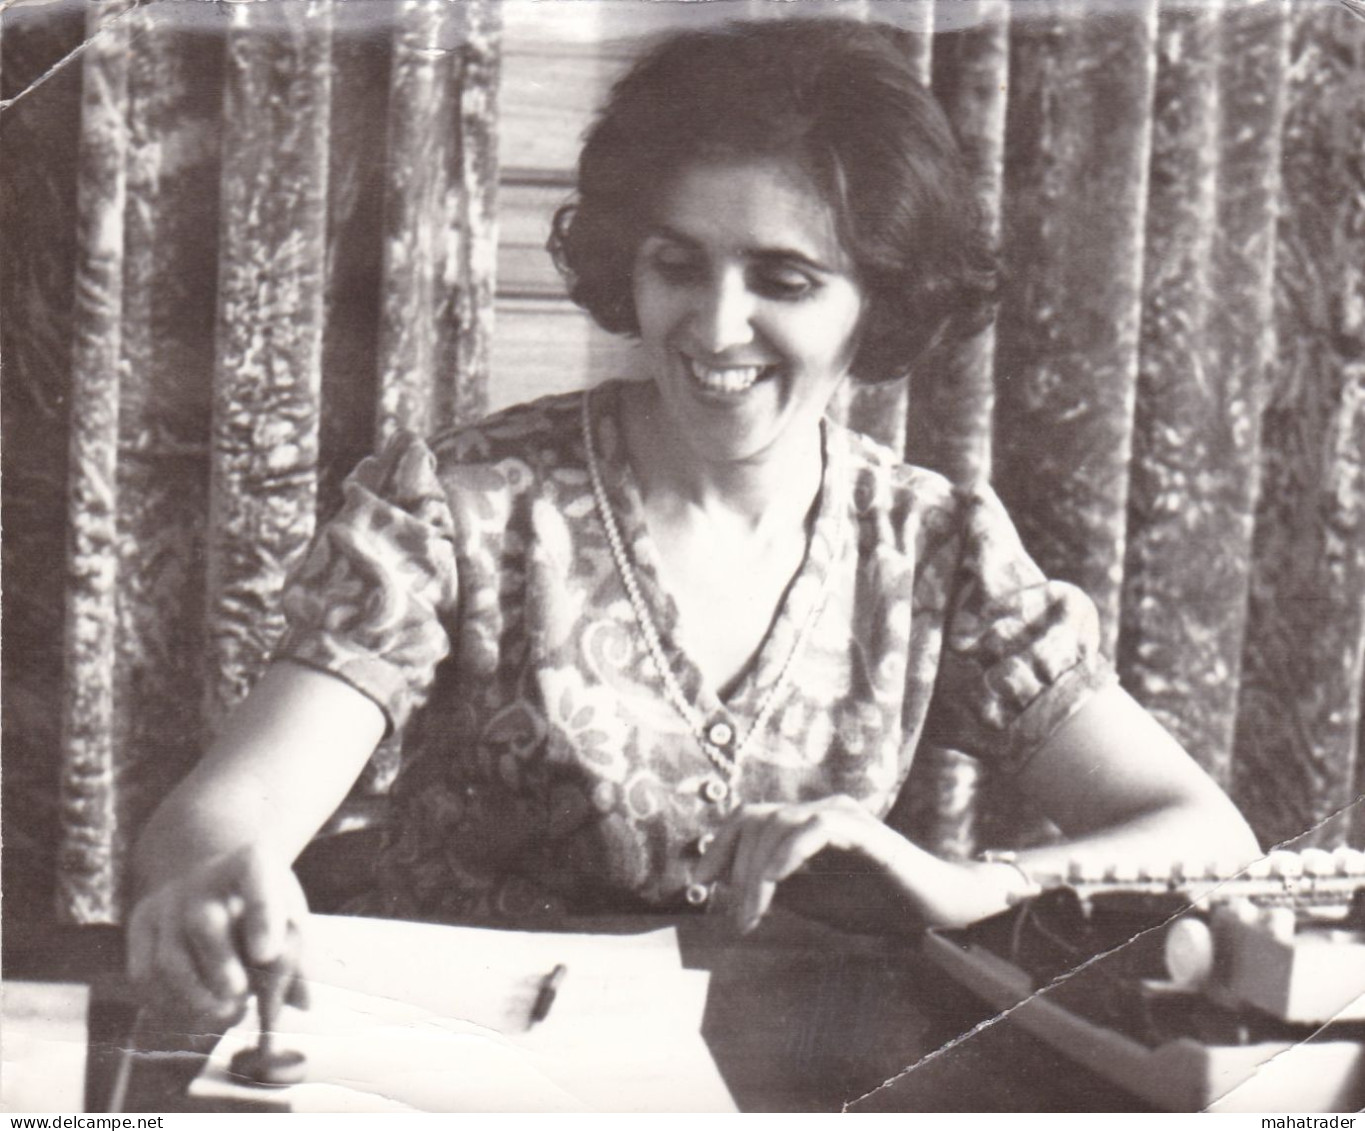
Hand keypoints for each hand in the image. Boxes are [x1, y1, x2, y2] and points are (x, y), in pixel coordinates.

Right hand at [127, 843, 308, 1023]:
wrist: (215, 885)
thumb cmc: (264, 910)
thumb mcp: (290, 919)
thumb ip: (300, 958)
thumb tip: (306, 1002)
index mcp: (253, 862)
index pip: (256, 878)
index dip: (262, 917)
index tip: (267, 954)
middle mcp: (204, 877)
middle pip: (204, 922)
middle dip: (219, 965)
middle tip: (238, 994)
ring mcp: (168, 901)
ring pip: (169, 957)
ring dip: (195, 996)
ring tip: (226, 1013)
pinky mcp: (142, 925)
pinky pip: (145, 974)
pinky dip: (169, 1003)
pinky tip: (197, 1015)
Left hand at [692, 795, 908, 933]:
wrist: (935, 911)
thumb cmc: (878, 904)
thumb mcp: (814, 900)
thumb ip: (778, 888)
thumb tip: (731, 887)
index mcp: (805, 823)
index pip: (748, 817)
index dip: (719, 845)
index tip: (699, 882)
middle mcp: (820, 810)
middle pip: (756, 818)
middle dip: (735, 868)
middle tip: (736, 918)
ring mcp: (843, 815)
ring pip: (779, 822)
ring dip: (757, 872)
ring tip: (754, 914)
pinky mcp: (865, 830)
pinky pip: (816, 829)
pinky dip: (789, 855)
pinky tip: (777, 882)